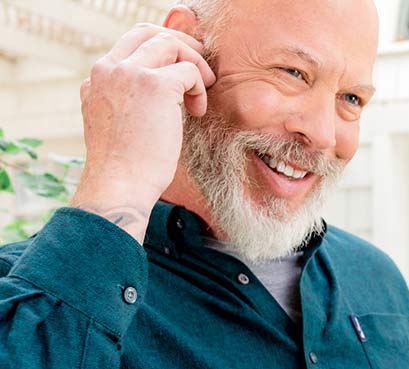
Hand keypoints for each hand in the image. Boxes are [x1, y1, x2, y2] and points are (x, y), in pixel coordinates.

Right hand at [73, 23, 215, 242]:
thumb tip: (164, 91)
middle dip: (183, 45)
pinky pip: (189, 70)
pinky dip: (200, 89)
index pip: (131, 42)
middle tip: (201, 69)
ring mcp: (130, 73)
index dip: (163, 47)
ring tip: (201, 94)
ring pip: (172, 44)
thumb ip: (128, 99)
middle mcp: (109, 69)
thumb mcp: (116, 124)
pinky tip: (197, 113)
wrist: (119, 185)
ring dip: (196, 65)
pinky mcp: (155, 85)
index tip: (182, 65)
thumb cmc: (126, 166)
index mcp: (97, 78)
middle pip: (151, 32)